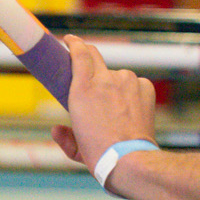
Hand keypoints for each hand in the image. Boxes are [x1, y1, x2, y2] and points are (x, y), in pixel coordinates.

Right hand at [50, 33, 157, 188]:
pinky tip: (130, 111)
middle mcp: (104, 79)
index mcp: (83, 89)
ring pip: (117, 76)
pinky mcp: (143, 86)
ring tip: (115, 111)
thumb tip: (56, 130)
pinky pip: (134, 83)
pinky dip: (130, 92)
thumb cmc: (100, 154)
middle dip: (89, 58)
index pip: (79, 53)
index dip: (74, 43)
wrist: (129, 159)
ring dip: (113, 86)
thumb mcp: (76, 149)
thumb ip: (64, 137)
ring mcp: (126, 80)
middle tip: (87, 71)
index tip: (70, 40)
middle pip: (96, 56)